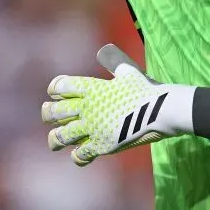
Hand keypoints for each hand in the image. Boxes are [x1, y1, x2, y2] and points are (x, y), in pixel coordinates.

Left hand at [40, 44, 199, 165]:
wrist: (161, 110)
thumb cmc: (146, 89)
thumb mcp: (128, 72)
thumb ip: (114, 65)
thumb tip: (108, 53)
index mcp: (91, 87)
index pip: (60, 86)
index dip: (55, 88)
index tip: (54, 92)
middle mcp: (87, 108)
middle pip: (55, 111)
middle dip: (48, 114)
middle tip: (48, 116)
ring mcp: (93, 128)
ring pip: (62, 136)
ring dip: (56, 139)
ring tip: (54, 142)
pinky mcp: (102, 146)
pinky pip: (81, 155)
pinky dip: (77, 157)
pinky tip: (77, 156)